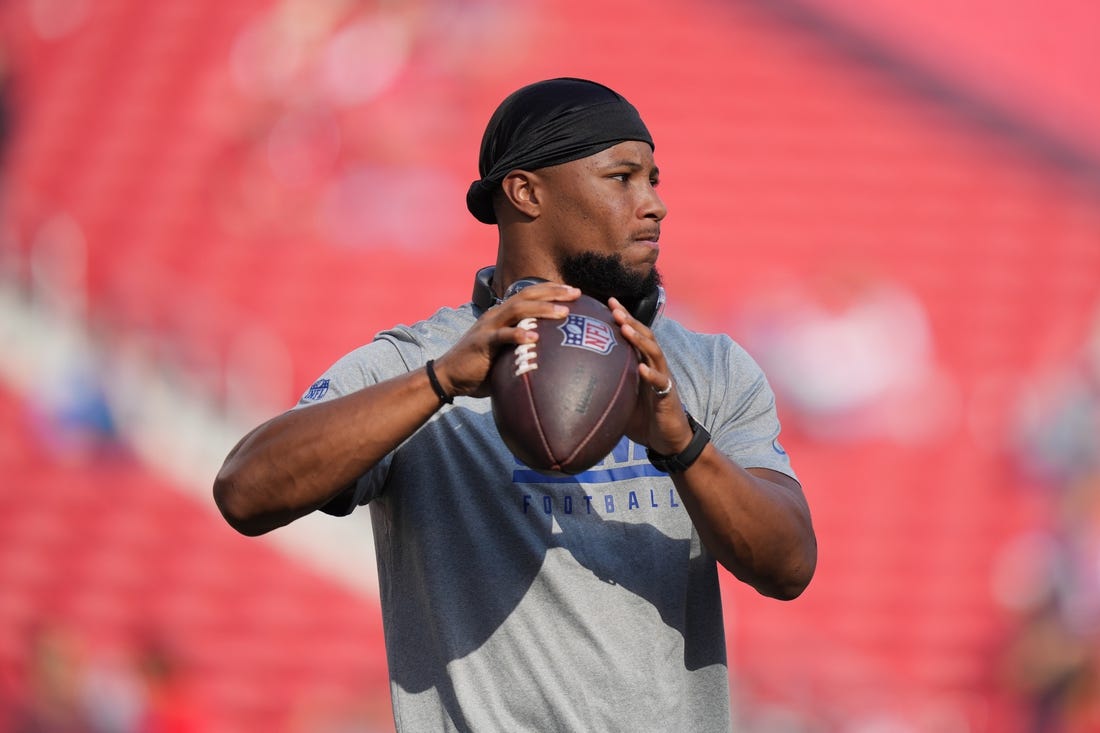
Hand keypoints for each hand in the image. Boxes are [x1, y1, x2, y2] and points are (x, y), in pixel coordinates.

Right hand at [433, 283, 581, 398]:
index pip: (529, 294)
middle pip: (527, 295)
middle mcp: (496, 315)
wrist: (449, 376)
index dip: (551, 290)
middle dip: (552, 292)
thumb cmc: (482, 367)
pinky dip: (518, 334)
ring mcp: (488, 327)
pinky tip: (534, 337)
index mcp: (502, 315)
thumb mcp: (506, 353)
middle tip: (576, 294)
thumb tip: (553, 357)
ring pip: (517, 310)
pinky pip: (501, 336)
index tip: (574, 292)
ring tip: (562, 313)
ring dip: (541, 309)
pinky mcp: (481, 343)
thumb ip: (524, 348)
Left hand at [608, 297, 693, 454]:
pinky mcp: (668, 396)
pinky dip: (651, 375)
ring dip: (639, 340)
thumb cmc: (643, 418)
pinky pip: (660, 383)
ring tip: (626, 328)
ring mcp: (663, 379)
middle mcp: (654, 367)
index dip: (624, 318)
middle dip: (630, 320)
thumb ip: (606, 386)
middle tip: (614, 307)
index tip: (608, 302)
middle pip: (644, 337)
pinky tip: (641, 368)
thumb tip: (574, 382)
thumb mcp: (621, 399)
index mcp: (643, 364)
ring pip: (654, 353)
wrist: (668, 440)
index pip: (634, 335)